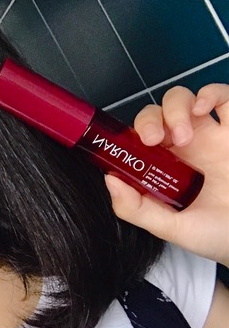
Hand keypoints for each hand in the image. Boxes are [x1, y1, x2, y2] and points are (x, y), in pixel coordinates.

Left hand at [105, 84, 228, 265]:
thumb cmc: (217, 235)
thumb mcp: (171, 228)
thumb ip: (136, 209)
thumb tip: (109, 179)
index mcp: (164, 168)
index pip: (138, 139)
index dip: (131, 135)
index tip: (136, 147)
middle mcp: (184, 148)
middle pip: (155, 114)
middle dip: (149, 119)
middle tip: (154, 140)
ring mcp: (211, 135)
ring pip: (182, 99)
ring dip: (174, 108)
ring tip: (184, 135)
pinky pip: (224, 96)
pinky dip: (210, 92)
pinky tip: (203, 107)